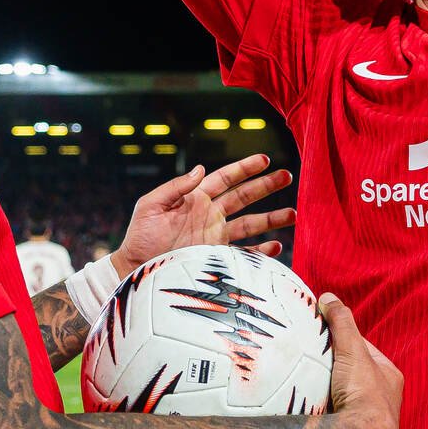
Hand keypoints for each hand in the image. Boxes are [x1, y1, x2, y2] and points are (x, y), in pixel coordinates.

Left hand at [116, 154, 295, 272]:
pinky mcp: (216, 258)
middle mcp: (210, 216)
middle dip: (266, 186)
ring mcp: (215, 237)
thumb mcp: (150, 205)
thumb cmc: (139, 236)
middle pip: (244, 197)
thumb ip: (175, 187)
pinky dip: (261, 251)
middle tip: (287, 176)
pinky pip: (244, 254)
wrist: (134, 269)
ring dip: (272, 218)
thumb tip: (200, 168)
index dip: (244, 168)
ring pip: (250, 224)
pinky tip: (276, 245)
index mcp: (196, 199)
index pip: (225, 178)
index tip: (264, 159)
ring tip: (293, 214)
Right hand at [318, 293, 401, 428]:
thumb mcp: (352, 350)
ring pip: (345, 398)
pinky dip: (325, 412)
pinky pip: (337, 417)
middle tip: (310, 363)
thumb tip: (328, 297)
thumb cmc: (363, 393)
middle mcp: (385, 399)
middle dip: (334, 369)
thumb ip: (341, 322)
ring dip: (328, 393)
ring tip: (306, 385)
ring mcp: (370, 421)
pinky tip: (309, 409)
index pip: (364, 350)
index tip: (322, 338)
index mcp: (390, 377)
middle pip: (353, 375)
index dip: (343, 341)